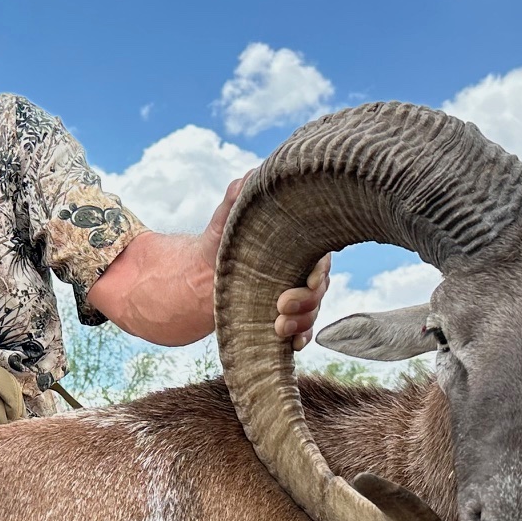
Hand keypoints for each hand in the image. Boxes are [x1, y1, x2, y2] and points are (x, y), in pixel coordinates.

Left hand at [203, 177, 333, 349]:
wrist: (199, 275)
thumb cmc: (220, 241)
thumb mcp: (227, 219)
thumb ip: (238, 197)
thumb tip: (250, 176)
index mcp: (297, 246)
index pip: (322, 259)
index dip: (320, 273)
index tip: (307, 280)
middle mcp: (301, 272)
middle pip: (320, 290)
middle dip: (307, 302)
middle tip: (280, 305)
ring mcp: (294, 297)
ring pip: (312, 313)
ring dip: (302, 323)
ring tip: (278, 327)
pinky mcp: (283, 318)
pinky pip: (302, 332)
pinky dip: (301, 339)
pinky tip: (292, 345)